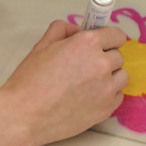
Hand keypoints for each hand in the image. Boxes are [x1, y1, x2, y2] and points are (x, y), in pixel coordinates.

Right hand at [0, 20, 124, 145]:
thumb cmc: (29, 81)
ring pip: (121, 77)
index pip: (116, 35)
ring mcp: (107, 88)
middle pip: (118, 56)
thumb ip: (61, 31)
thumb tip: (75, 30)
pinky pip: (117, 96)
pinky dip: (108, 95)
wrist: (24, 115)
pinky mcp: (106, 108)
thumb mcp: (41, 47)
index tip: (102, 44)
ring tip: (89, 84)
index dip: (108, 38)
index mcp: (87, 44)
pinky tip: (89, 97)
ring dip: (110, 77)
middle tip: (85, 67)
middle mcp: (101, 63)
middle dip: (105, 58)